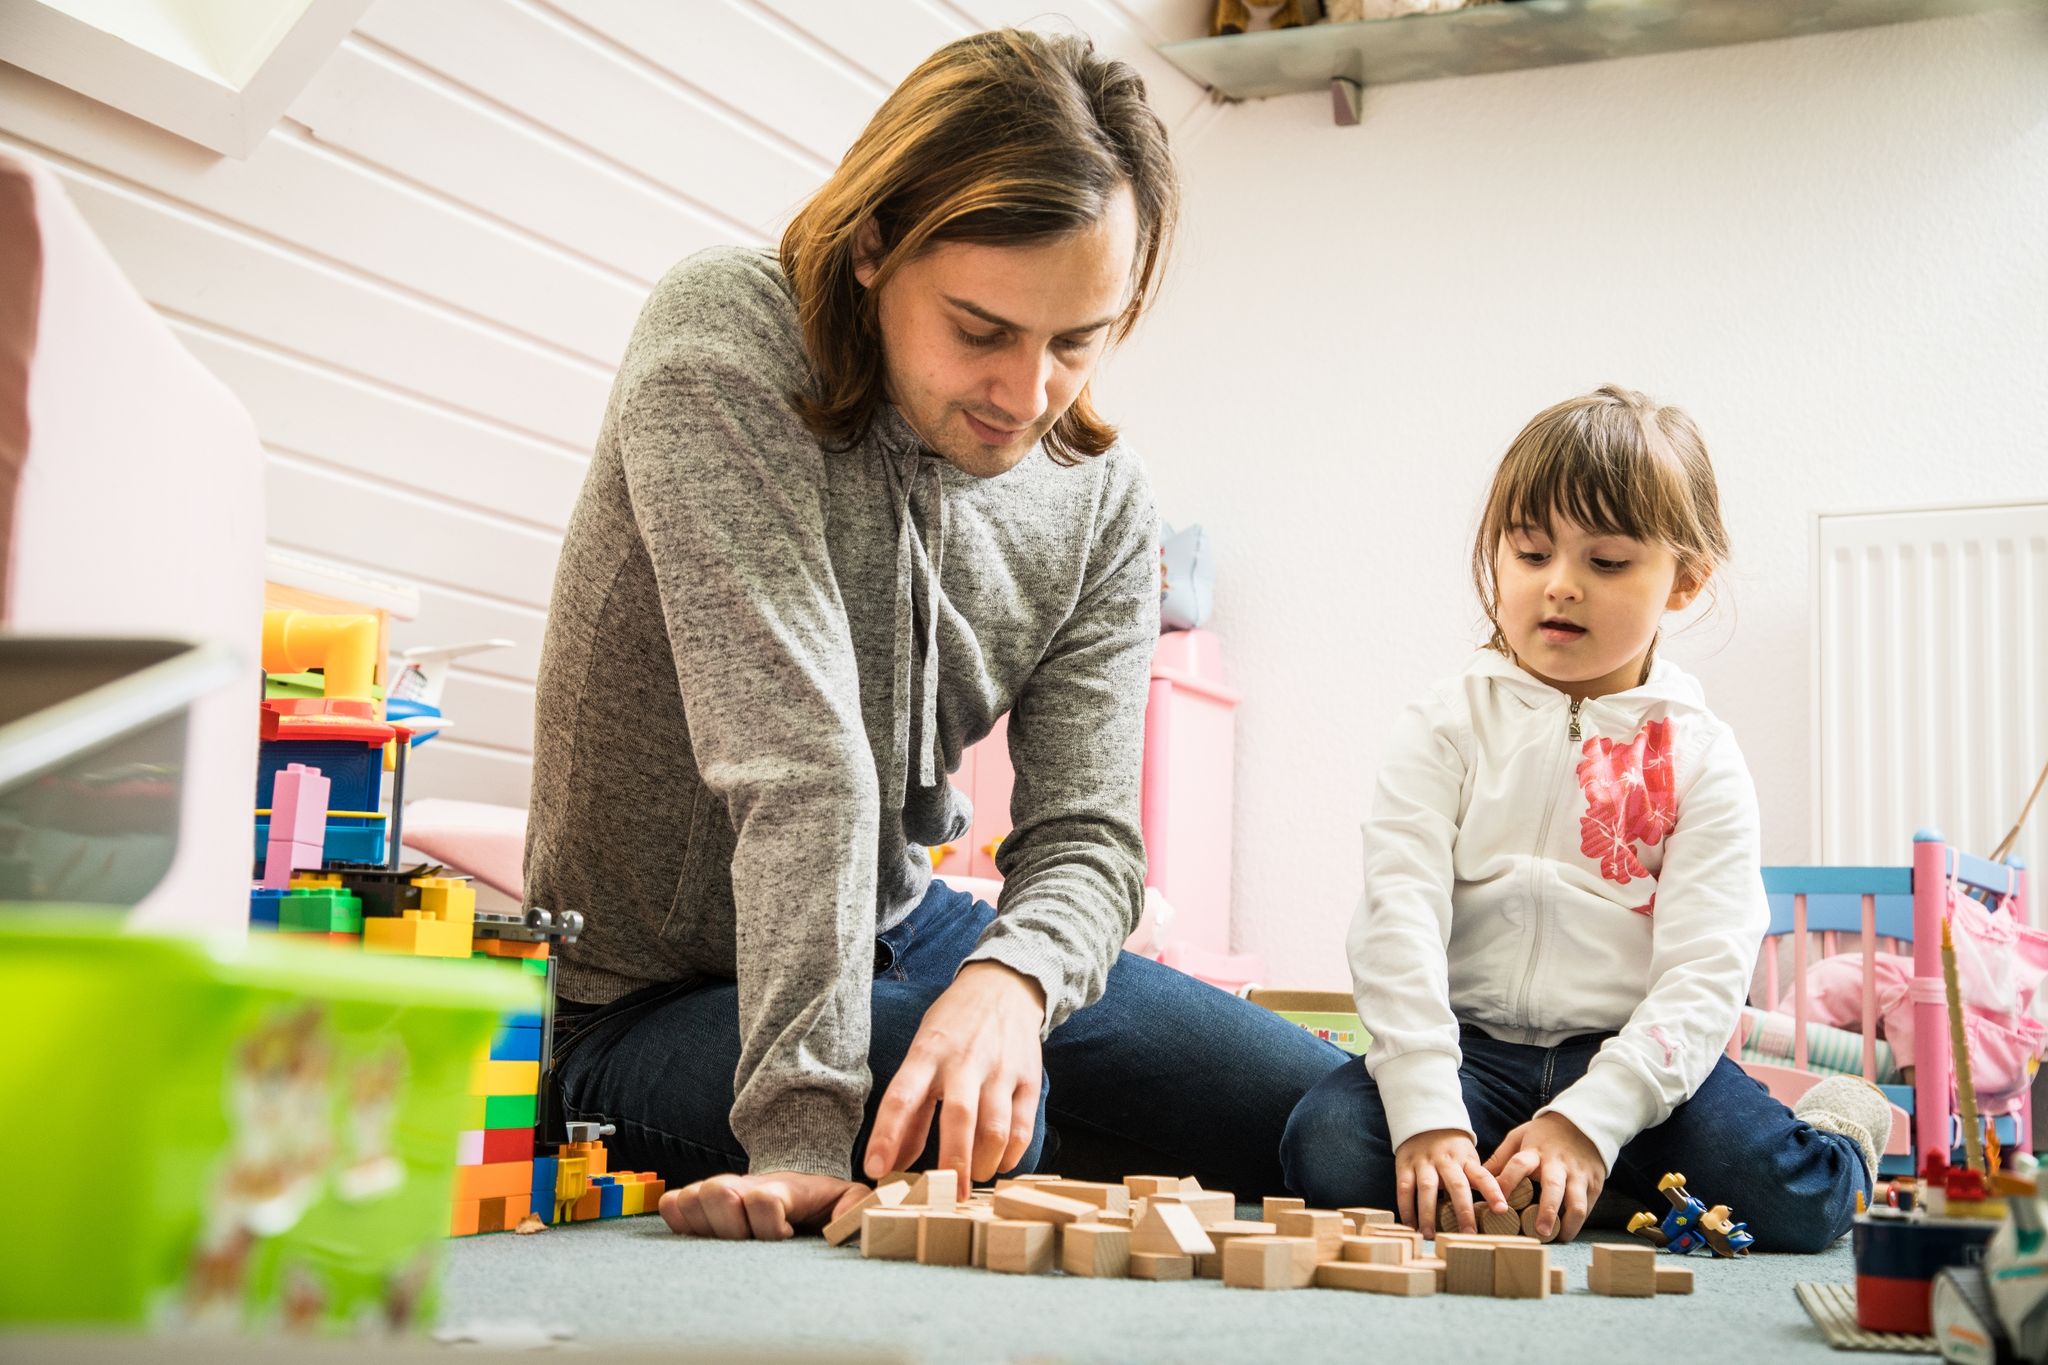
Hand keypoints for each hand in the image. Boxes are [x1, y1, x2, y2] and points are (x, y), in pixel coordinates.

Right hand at [657, 1172, 866, 1239]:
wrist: (797, 1181)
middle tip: (750, 1243)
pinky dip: (680, 1222)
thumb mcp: (848, 1199)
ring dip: (704, 1226)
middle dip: (732, 1228)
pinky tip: (706, 1237)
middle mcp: (743, 1186)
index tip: (786, 1239)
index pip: (763, 1201)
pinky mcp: (697, 1202)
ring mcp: (717, 1192)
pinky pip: (672, 1205)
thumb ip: (856, 1206)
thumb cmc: (821, 1199)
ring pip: (689, 1199)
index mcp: (781, 1189)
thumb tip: (850, 1221)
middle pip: (717, 1193)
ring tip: (729, 1241)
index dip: (770, 1228)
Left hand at [862, 961, 1045, 1183]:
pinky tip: (999, 1163)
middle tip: (944, 1197)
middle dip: (950, 1165)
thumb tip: (892, 1164)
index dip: (886, 1136)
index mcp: (928, 1052)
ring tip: (971, 1178)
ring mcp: (1000, 1068)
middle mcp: (965, 1060)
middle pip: (958, 1118)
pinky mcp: (1029, 1077)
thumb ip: (910, 1111)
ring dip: (982, 1164)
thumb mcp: (922, 1054)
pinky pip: (1022, 1126)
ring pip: (995, 1129)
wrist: (1004, 986)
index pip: (901, 1097)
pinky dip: (1011, 1154)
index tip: (876, 1170)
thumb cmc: (953, 1027)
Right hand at [1394, 1128, 1508, 1234]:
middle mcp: (1446, 1161)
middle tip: (1468, 1235)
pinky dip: (1406, 1208)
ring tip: (1430, 1235)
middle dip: (1463, 1211)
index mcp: (1466, 1160)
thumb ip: (1476, 1180)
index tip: (1502, 1210)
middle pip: (1456, 1186)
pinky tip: (1411, 1225)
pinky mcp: (1405, 1165)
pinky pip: (1404, 1188)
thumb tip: (1495, 1210)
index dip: (1493, 1192)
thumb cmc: (1452, 1149)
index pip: (1483, 1176)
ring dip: (1428, 1214)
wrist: (1424, 1119)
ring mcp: (1424, 1162)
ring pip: (1427, 1189)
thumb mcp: (1468, 1158)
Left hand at [1485, 1112, 1604, 1241]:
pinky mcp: (1594, 1184)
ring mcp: (1578, 1174)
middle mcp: (1558, 1164)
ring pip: (1576, 1201)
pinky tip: (1567, 1232)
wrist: (1583, 1124)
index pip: (1519, 1165)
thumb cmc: (1544, 1135)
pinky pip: (1587, 1206)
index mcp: (1535, 1151)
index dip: (1507, 1183)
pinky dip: (1579, 1222)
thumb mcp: (1520, 1137)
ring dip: (1568, 1222)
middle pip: (1553, 1187)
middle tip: (1538, 1232)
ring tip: (1557, 1237)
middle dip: (1546, 1210)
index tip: (1498, 1205)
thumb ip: (1500, 1158)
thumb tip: (1476, 1181)